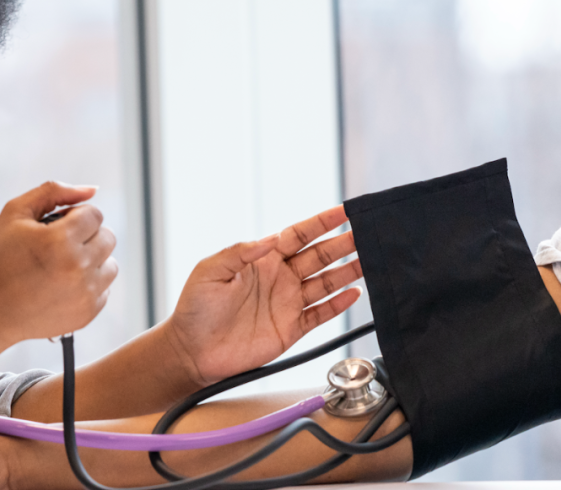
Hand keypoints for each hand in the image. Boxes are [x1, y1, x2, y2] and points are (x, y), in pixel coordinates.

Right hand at [0, 181, 117, 343]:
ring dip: (92, 261)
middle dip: (86, 237)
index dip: (76, 217)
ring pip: (111, 264)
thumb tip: (93, 190)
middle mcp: (78, 267)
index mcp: (60, 240)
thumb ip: (54, 192)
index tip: (57, 228)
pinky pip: (105, 289)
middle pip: (107, 237)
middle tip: (59, 246)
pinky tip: (62, 286)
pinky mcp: (87, 313)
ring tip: (63, 266)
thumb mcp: (16, 212)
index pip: (94, 215)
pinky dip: (88, 285)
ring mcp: (85, 294)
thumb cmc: (1, 255)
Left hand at [164, 205, 361, 385]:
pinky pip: (320, 314)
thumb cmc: (195, 309)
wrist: (191, 351)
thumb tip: (271, 237)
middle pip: (319, 256)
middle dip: (342, 243)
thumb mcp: (210, 271)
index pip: (298, 234)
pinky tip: (354, 293)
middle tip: (365, 233)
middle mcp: (279, 278)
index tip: (343, 210)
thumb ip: (240, 252)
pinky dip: (338, 304)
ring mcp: (287, 303)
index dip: (320, 222)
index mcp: (262, 259)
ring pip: (325, 282)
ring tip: (369, 260)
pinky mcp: (291, 329)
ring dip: (347, 271)